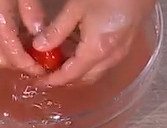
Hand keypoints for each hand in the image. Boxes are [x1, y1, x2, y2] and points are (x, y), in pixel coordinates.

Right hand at [0, 0, 46, 75]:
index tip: (44, 69)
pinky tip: (16, 32)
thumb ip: (32, 11)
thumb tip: (40, 36)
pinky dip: (1, 43)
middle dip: (17, 65)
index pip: (13, 56)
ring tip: (29, 48)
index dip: (29, 67)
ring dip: (8, 55)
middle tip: (37, 61)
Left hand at [31, 0, 155, 86]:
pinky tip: (79, 44)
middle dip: (66, 76)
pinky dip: (90, 59)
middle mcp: (111, 57)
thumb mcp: (76, 8)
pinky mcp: (127, 42)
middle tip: (48, 68)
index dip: (54, 80)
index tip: (39, 81)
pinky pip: (105, 59)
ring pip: (96, 69)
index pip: (71, 75)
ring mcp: (121, 51)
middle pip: (85, 77)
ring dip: (78, 67)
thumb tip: (39, 46)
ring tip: (61, 55)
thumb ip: (57, 30)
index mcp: (96, 50)